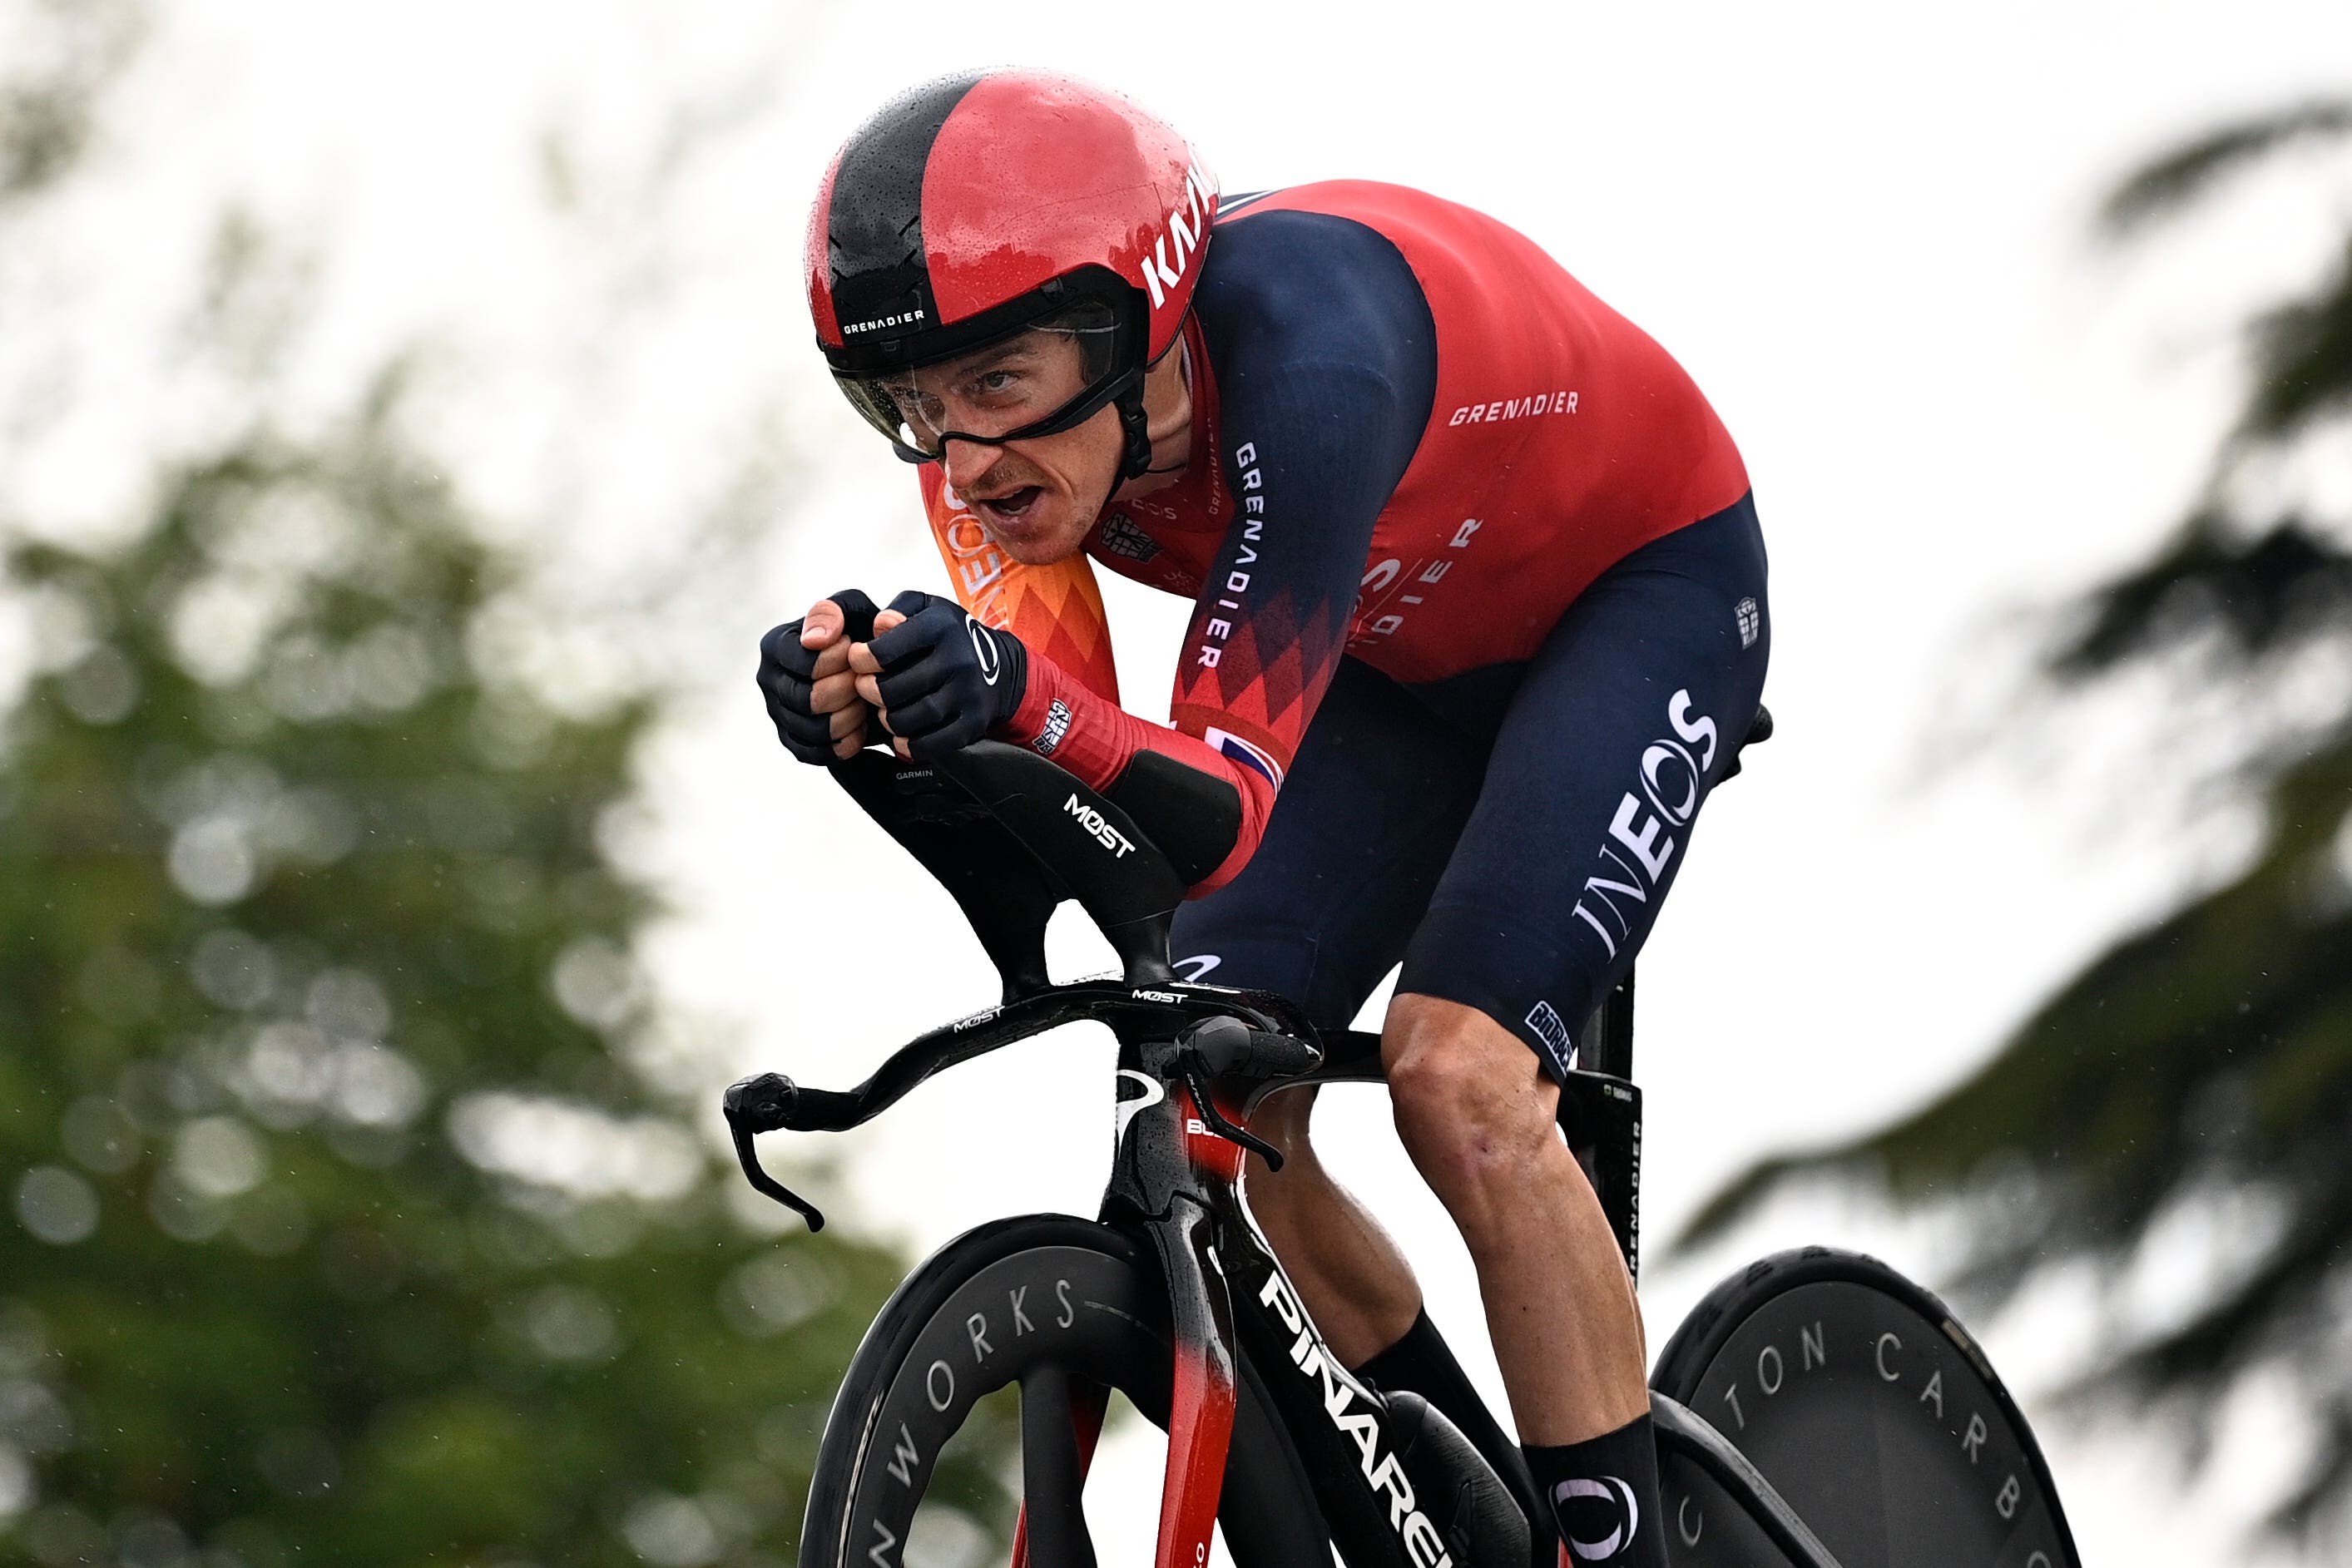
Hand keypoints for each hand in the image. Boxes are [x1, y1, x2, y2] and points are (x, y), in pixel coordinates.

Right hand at [758, 589, 897, 762]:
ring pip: (812, 729)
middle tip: (864, 681)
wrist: (869, 665)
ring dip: (849, 718)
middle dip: (847, 691)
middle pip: (808, 699)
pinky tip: (860, 727)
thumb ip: (832, 611)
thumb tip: (813, 641)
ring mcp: (776, 712)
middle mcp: (768, 680)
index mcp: (775, 645)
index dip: (839, 662)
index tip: (856, 653)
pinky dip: (843, 743)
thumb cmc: (860, 632)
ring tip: (864, 701)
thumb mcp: (852, 609)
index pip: (805, 664)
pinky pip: (813, 753)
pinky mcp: (791, 739)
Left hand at [847, 590, 1028, 760]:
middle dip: (870, 691)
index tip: (857, 660)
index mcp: (941, 626)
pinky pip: (933, 744)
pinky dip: (910, 745)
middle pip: (894, 689)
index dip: (860, 659)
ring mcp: (968, 694)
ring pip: (910, 719)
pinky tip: (901, 737)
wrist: (1000, 667)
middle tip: (866, 688)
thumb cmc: (952, 637)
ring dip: (888, 719)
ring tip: (884, 710)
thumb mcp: (928, 608)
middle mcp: (958, 659)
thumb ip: (899, 609)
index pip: (885, 650)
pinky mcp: (974, 722)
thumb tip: (879, 625)